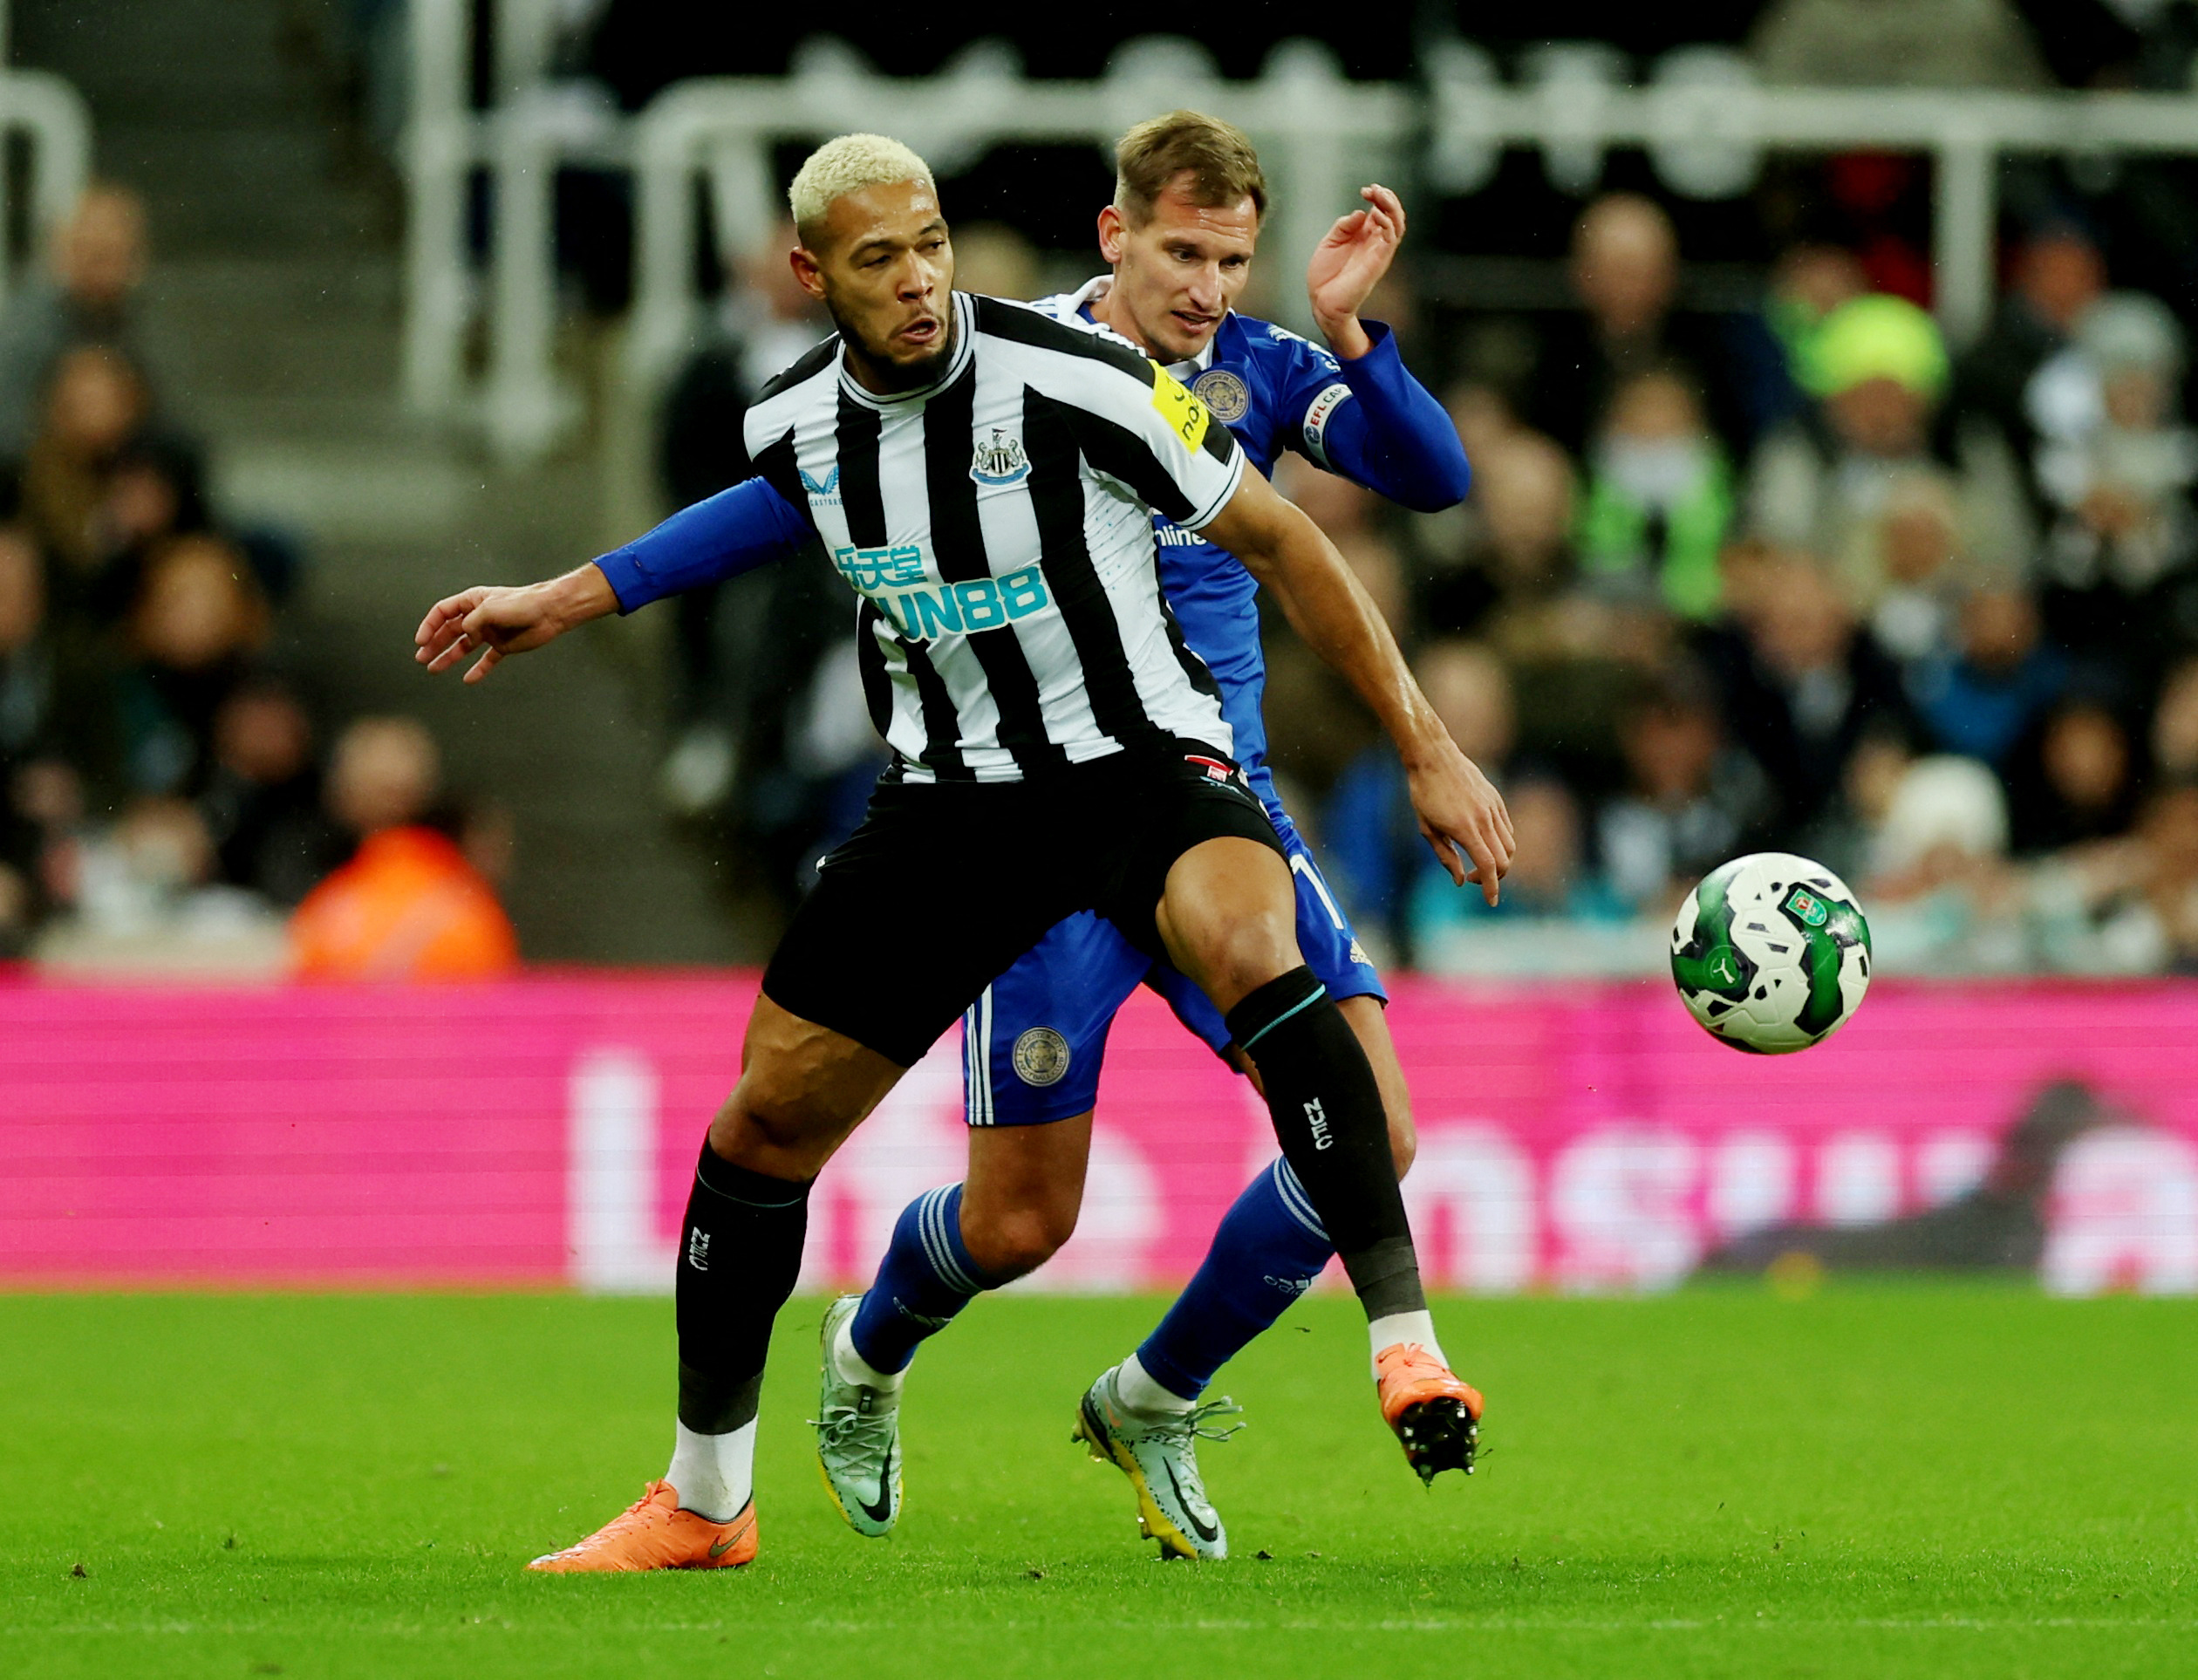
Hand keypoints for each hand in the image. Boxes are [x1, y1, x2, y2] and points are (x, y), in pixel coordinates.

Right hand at [414, 567, 610, 683]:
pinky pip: (486, 659)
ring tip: (433, 669)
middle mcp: (478, 617)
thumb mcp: (491, 608)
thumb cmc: (522, 603)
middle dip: (434, 644)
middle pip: (449, 631)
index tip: (421, 641)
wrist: (550, 612)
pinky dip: (478, 669)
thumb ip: (473, 621)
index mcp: (472, 601)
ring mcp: (490, 632)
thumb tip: (464, 633)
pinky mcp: (503, 645)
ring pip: (464, 647)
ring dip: (449, 657)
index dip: (430, 626)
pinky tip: (468, 680)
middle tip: (421, 659)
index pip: (443, 612)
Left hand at [1306, 185, 1405, 359]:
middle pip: (1393, 214)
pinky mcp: (1378, 261)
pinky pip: (1391, 239)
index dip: (1378, 196)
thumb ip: (1344, 227)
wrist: (1322, 302)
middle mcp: (1374, 242)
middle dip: (1387, 197)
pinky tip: (1375, 215)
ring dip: (1392, 206)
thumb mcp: (1330, 243)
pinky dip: (1387, 224)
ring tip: (1379, 196)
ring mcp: (1378, 252)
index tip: (1365, 190)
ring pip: (1398, 224)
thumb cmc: (1325, 276)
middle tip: (1374, 189)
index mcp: (1363, 236)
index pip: (1381, 210)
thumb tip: (1360, 212)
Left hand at [1405, 738, 1514, 906]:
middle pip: (1504, 860)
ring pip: (1510, 845)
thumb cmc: (1423, 793)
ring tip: (1481, 862)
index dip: (1491, 888)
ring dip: (1501, 861)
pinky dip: (1502, 842)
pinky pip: (1508, 828)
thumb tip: (1461, 880)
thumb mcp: (1427, 829)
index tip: (1491, 902)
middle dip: (1495, 878)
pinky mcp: (1496, 799)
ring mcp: (1493, 808)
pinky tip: (1485, 843)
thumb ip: (1446, 856)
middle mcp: (1484, 819)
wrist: (1434, 756)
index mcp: (1465, 829)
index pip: (1488, 867)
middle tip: (1475, 879)